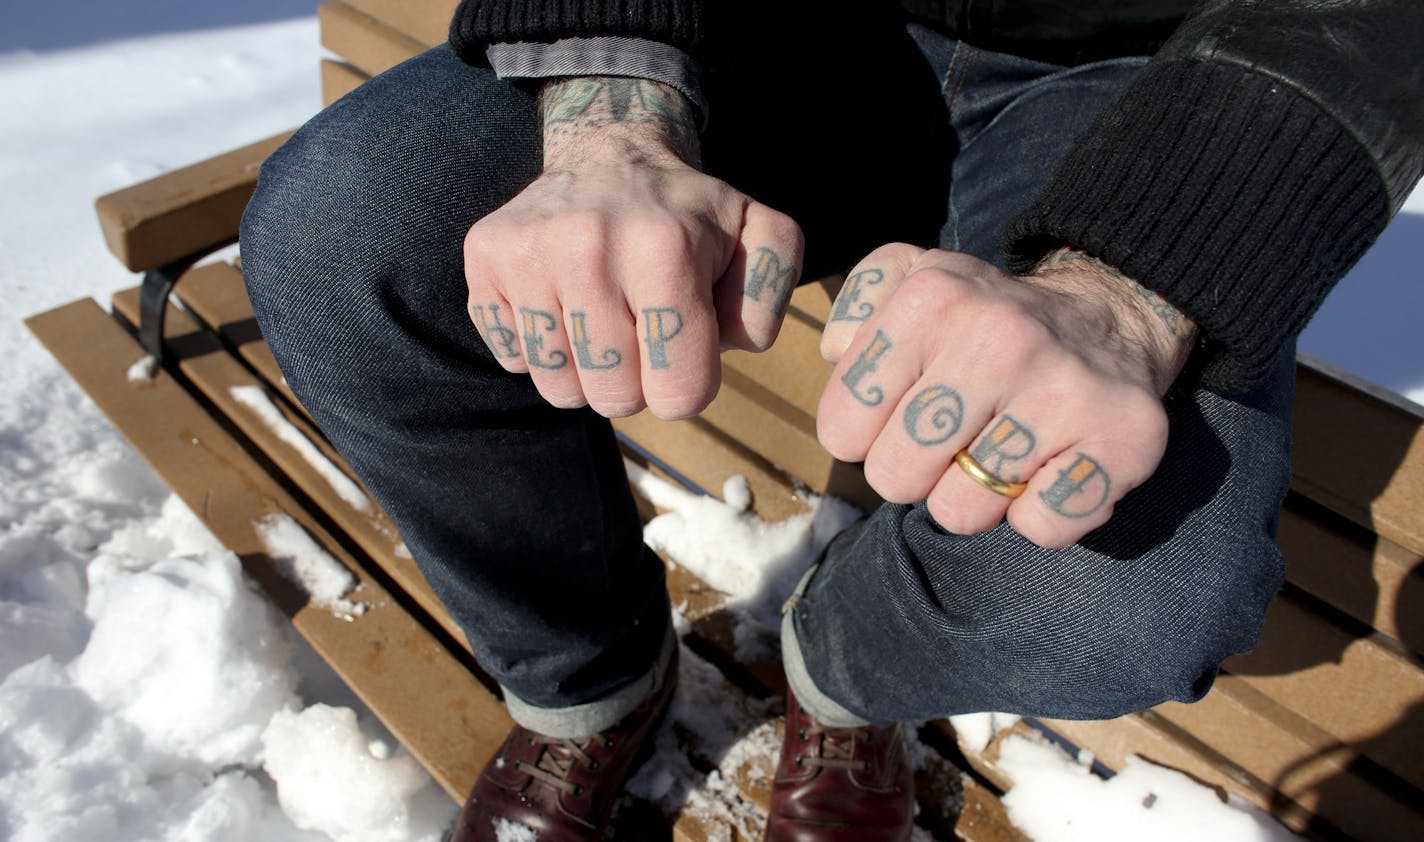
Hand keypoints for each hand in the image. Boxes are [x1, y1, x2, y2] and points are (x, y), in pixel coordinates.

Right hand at [463, 76, 802, 418]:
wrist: (609, 154)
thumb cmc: (688, 214)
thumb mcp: (759, 235)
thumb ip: (772, 292)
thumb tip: (737, 342)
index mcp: (663, 247)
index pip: (679, 393)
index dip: (690, 384)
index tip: (686, 347)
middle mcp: (587, 246)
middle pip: (615, 398)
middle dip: (638, 382)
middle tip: (642, 330)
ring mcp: (527, 253)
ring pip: (559, 389)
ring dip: (587, 372)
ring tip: (603, 320)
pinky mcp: (483, 259)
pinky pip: (513, 360)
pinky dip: (540, 349)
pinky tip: (563, 305)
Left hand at [817, 244, 1197, 547]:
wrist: (1109, 317)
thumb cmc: (984, 319)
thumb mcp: (910, 283)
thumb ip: (854, 312)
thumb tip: (836, 356)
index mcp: (932, 300)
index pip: (842, 429)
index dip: (863, 437)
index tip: (899, 416)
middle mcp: (999, 339)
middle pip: (895, 479)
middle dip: (915, 473)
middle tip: (952, 440)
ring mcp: (1065, 390)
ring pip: (962, 512)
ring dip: (975, 496)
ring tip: (1002, 449)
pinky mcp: (1124, 439)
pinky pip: (1040, 527)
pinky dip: (1038, 516)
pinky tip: (1049, 469)